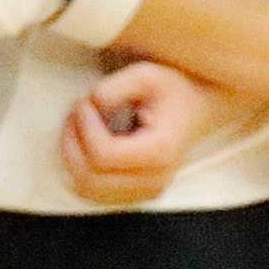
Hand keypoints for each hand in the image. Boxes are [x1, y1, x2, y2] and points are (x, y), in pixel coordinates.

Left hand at [61, 62, 207, 206]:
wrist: (197, 108)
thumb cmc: (172, 91)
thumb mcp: (145, 75)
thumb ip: (113, 89)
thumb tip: (90, 108)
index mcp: (160, 151)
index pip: (103, 154)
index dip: (83, 127)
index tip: (84, 103)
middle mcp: (155, 179)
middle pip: (90, 178)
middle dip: (71, 143)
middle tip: (75, 114)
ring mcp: (145, 191)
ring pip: (87, 189)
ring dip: (70, 157)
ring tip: (76, 128)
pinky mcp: (135, 193)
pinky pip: (92, 192)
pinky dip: (78, 169)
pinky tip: (82, 144)